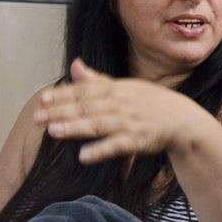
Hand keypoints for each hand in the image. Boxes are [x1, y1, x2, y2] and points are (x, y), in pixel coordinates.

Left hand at [34, 58, 199, 163]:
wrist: (183, 120)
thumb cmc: (152, 103)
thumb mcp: (127, 87)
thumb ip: (98, 80)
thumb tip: (75, 65)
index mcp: (118, 89)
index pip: (86, 90)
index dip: (64, 94)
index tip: (43, 99)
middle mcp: (123, 104)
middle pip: (87, 107)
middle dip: (61, 111)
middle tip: (37, 117)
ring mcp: (130, 123)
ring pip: (98, 124)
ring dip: (75, 128)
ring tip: (53, 132)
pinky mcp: (139, 141)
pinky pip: (117, 146)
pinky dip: (101, 150)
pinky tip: (83, 156)